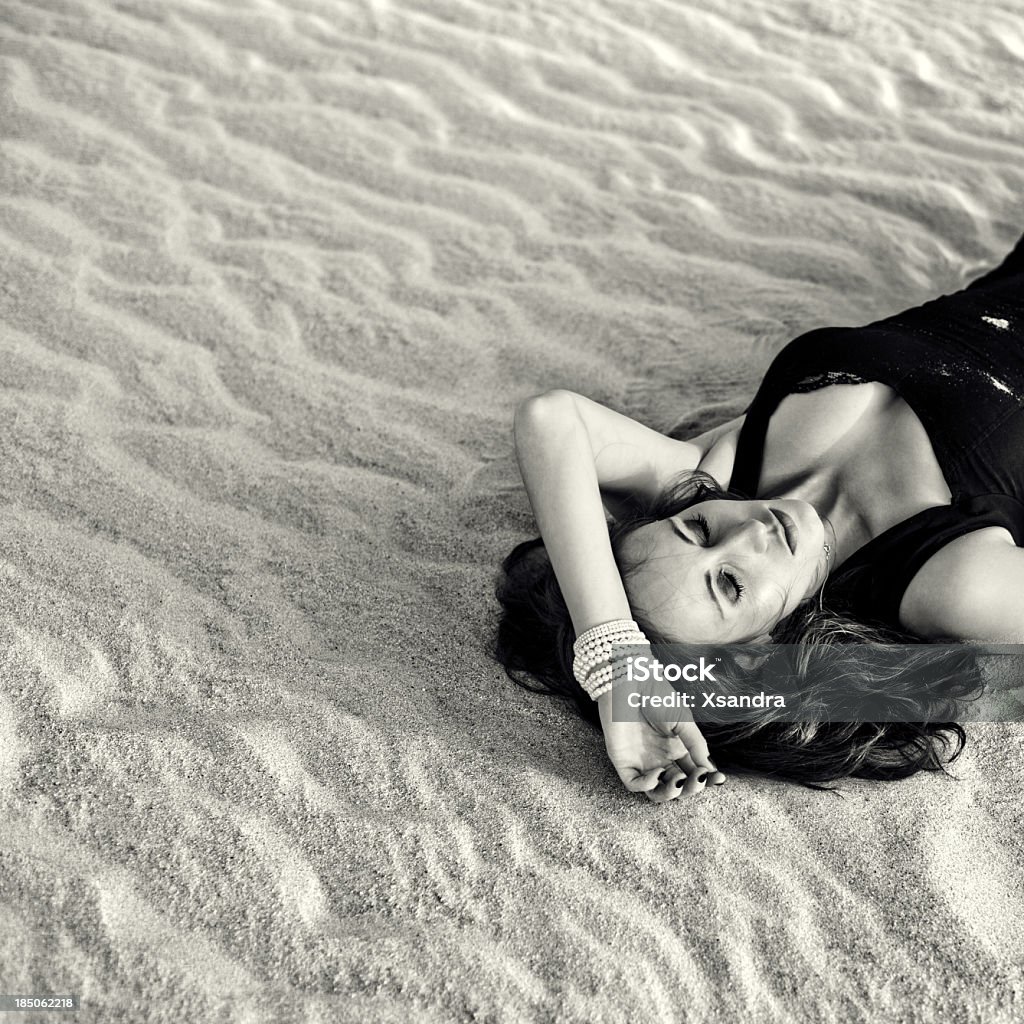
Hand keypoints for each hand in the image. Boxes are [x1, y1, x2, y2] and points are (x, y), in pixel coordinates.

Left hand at [597, 689, 725, 802]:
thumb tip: (711, 770)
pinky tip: (658, 773)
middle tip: (699, 778)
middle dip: (690, 788)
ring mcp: (641, 761)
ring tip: (679, 781)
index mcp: (676, 750)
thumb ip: (696, 745)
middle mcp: (660, 759)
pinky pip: (633, 783)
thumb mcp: (683, 720)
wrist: (631, 679)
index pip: (693, 773)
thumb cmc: (656, 694)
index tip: (719, 778)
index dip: (706, 780)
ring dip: (669, 794)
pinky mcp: (623, 760)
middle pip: (677, 787)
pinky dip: (647, 785)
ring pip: (656, 792)